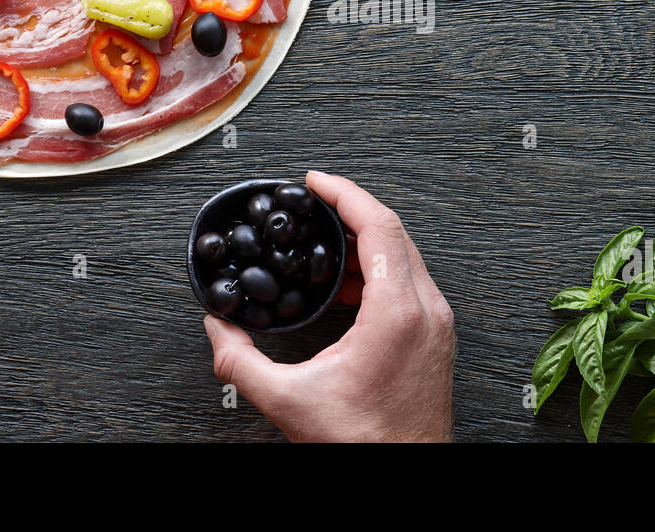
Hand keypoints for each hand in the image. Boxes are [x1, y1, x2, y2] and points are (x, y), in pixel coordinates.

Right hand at [204, 171, 454, 441]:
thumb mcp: (289, 400)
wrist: (404, 473)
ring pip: (406, 254)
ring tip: (325, 244)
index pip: (377, 225)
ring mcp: (437, 323)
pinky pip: (410, 281)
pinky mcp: (436, 337)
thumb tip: (216, 330)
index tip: (316, 181)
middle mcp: (427, 310)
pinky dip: (379, 268)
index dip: (343, 193)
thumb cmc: (364, 444)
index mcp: (397, 313)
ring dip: (366, 239)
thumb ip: (241, 361)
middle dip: (351, 209)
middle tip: (316, 201)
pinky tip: (347, 287)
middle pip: (394, 230)